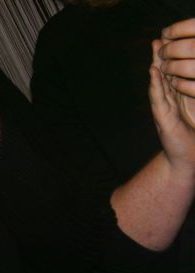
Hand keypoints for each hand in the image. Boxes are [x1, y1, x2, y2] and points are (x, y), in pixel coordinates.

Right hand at [150, 35, 194, 168]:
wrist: (187, 161)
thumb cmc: (193, 138)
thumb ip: (192, 97)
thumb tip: (192, 80)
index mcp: (178, 100)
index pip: (172, 76)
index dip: (170, 59)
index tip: (168, 41)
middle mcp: (169, 103)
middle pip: (164, 76)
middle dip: (161, 58)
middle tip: (158, 39)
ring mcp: (164, 111)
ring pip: (159, 84)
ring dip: (156, 67)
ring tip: (155, 50)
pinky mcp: (163, 120)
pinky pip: (158, 99)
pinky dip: (155, 85)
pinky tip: (154, 73)